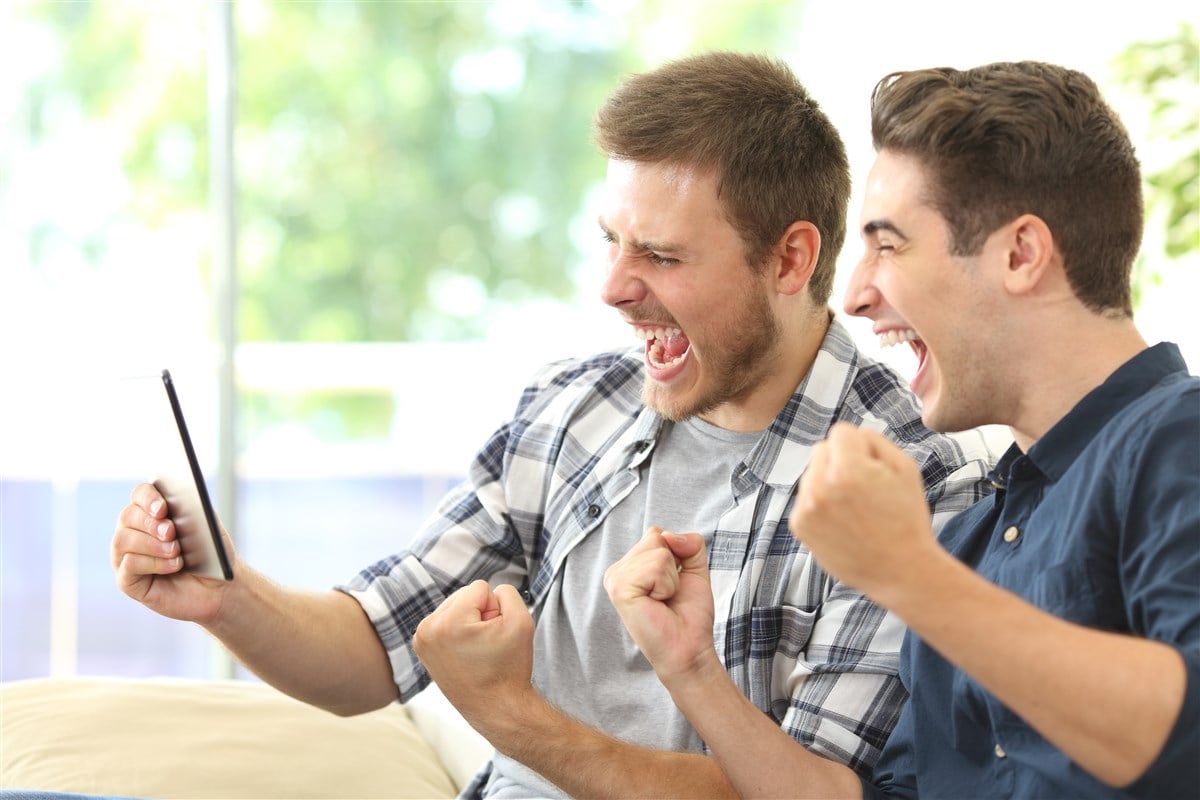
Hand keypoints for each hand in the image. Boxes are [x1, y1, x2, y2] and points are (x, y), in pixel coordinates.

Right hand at [111, 483, 232, 623]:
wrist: (218, 588)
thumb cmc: (211, 555)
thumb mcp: (210, 529)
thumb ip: (195, 513)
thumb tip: (180, 504)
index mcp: (153, 512)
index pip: (141, 494)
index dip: (148, 498)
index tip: (163, 508)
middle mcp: (134, 531)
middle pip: (128, 515)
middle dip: (150, 523)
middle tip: (171, 532)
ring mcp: (126, 556)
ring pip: (122, 540)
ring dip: (151, 544)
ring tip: (176, 551)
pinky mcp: (127, 580)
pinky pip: (128, 565)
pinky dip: (152, 563)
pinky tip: (173, 565)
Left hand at [412, 580, 535, 733]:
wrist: (497, 708)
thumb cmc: (509, 668)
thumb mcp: (521, 621)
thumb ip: (507, 592)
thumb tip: (489, 592)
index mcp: (448, 622)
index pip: (480, 587)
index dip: (496, 609)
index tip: (495, 637)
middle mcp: (427, 629)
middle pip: (463, 594)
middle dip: (480, 613)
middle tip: (487, 644)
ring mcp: (421, 639)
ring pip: (455, 606)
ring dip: (469, 622)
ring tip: (477, 650)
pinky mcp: (422, 647)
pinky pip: (446, 621)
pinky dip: (459, 631)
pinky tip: (466, 653)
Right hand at [604, 527, 715, 683]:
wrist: (689, 648)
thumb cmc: (689, 615)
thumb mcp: (695, 569)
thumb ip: (689, 543)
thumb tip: (669, 535)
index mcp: (629, 565)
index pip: (656, 534)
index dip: (676, 556)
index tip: (671, 585)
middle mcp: (617, 570)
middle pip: (657, 537)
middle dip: (674, 566)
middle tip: (668, 595)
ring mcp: (615, 578)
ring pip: (659, 551)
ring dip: (671, 579)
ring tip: (662, 601)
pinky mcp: (619, 588)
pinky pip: (656, 566)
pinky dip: (667, 586)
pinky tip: (657, 604)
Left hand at [789, 422, 935, 597]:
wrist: (900, 571)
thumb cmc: (906, 518)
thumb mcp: (905, 468)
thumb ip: (874, 440)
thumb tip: (851, 435)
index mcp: (847, 469)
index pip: (841, 431)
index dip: (861, 446)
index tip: (872, 467)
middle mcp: (820, 486)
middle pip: (821, 449)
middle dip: (841, 461)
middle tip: (864, 487)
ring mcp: (806, 507)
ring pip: (811, 473)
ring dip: (827, 482)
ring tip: (853, 507)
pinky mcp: (799, 526)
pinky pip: (805, 498)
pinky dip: (819, 504)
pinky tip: (842, 521)